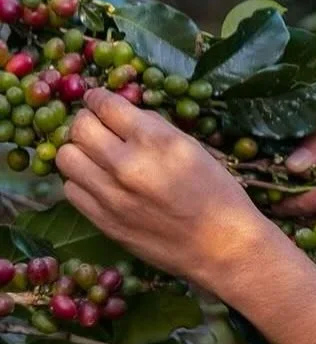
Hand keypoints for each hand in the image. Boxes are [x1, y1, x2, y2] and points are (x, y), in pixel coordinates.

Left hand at [56, 90, 277, 291]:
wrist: (221, 245)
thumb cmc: (218, 193)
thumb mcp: (193, 148)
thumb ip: (156, 128)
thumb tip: (126, 115)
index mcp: (156, 140)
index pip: (107, 106)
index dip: (99, 98)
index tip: (98, 99)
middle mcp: (127, 164)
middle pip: (79, 128)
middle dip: (86, 121)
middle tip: (96, 126)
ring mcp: (110, 194)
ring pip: (66, 158)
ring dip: (78, 151)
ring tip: (94, 155)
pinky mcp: (102, 220)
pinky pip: (70, 190)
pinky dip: (80, 181)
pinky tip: (98, 182)